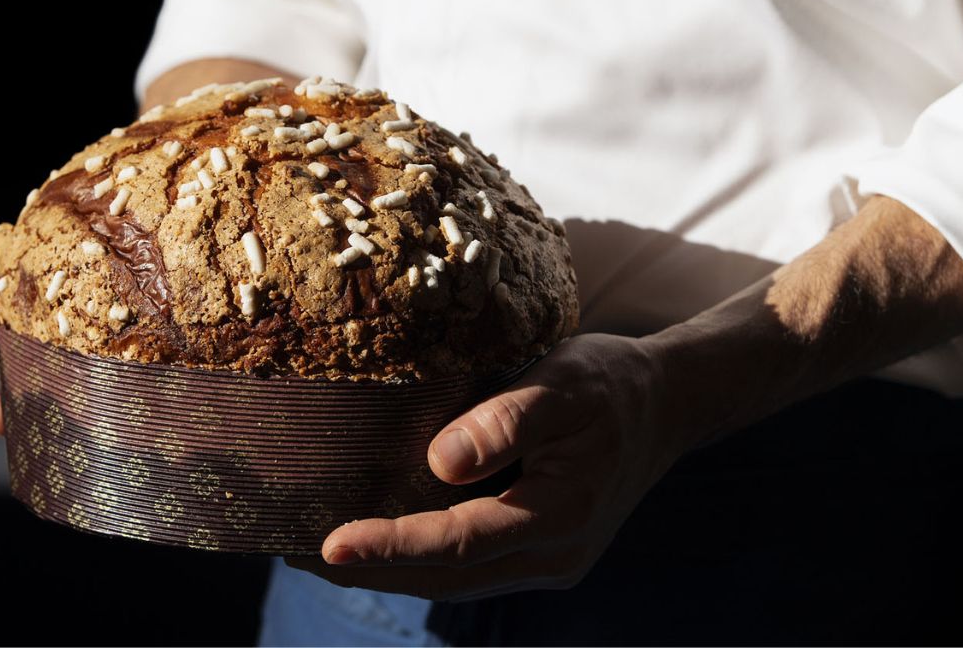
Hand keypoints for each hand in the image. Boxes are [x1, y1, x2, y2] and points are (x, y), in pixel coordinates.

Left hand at [289, 332, 674, 601]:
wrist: (667, 405)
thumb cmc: (610, 382)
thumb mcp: (564, 381)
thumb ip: (506, 422)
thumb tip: (438, 464)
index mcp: (560, 512)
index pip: (460, 543)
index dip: (391, 546)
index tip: (326, 544)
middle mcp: (555, 553)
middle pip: (447, 578)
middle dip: (371, 570)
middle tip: (294, 552)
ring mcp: (552, 560)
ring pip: (457, 581)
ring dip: (390, 571)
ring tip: (322, 553)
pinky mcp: (545, 550)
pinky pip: (473, 566)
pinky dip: (423, 560)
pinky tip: (384, 539)